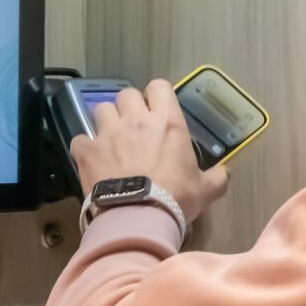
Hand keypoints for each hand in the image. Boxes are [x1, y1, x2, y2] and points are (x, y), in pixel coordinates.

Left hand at [70, 79, 230, 228]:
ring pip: (101, 109)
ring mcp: (108, 133)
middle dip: (129, 107)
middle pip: (126, 94)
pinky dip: (84, 147)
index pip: (159, 87)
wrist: (138, 218)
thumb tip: (225, 172)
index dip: (157, 95)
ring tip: (110, 140)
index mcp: (168, 122)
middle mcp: (136, 120)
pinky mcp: (87, 151)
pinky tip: (91, 159)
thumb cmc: (175, 198)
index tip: (157, 110)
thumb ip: (217, 178)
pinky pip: (80, 139)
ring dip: (106, 121)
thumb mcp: (206, 190)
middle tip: (133, 127)